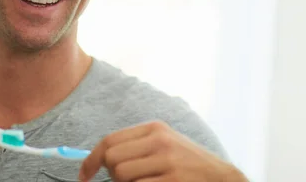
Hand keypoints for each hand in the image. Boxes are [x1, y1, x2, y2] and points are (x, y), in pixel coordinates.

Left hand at [79, 121, 247, 181]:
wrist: (221, 178)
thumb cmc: (187, 164)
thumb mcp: (164, 145)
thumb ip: (136, 147)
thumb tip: (100, 159)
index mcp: (154, 128)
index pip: (109, 140)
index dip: (91, 160)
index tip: (84, 175)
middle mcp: (160, 140)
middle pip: (112, 158)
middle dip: (110, 174)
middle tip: (124, 180)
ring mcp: (167, 161)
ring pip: (121, 175)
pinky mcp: (172, 180)